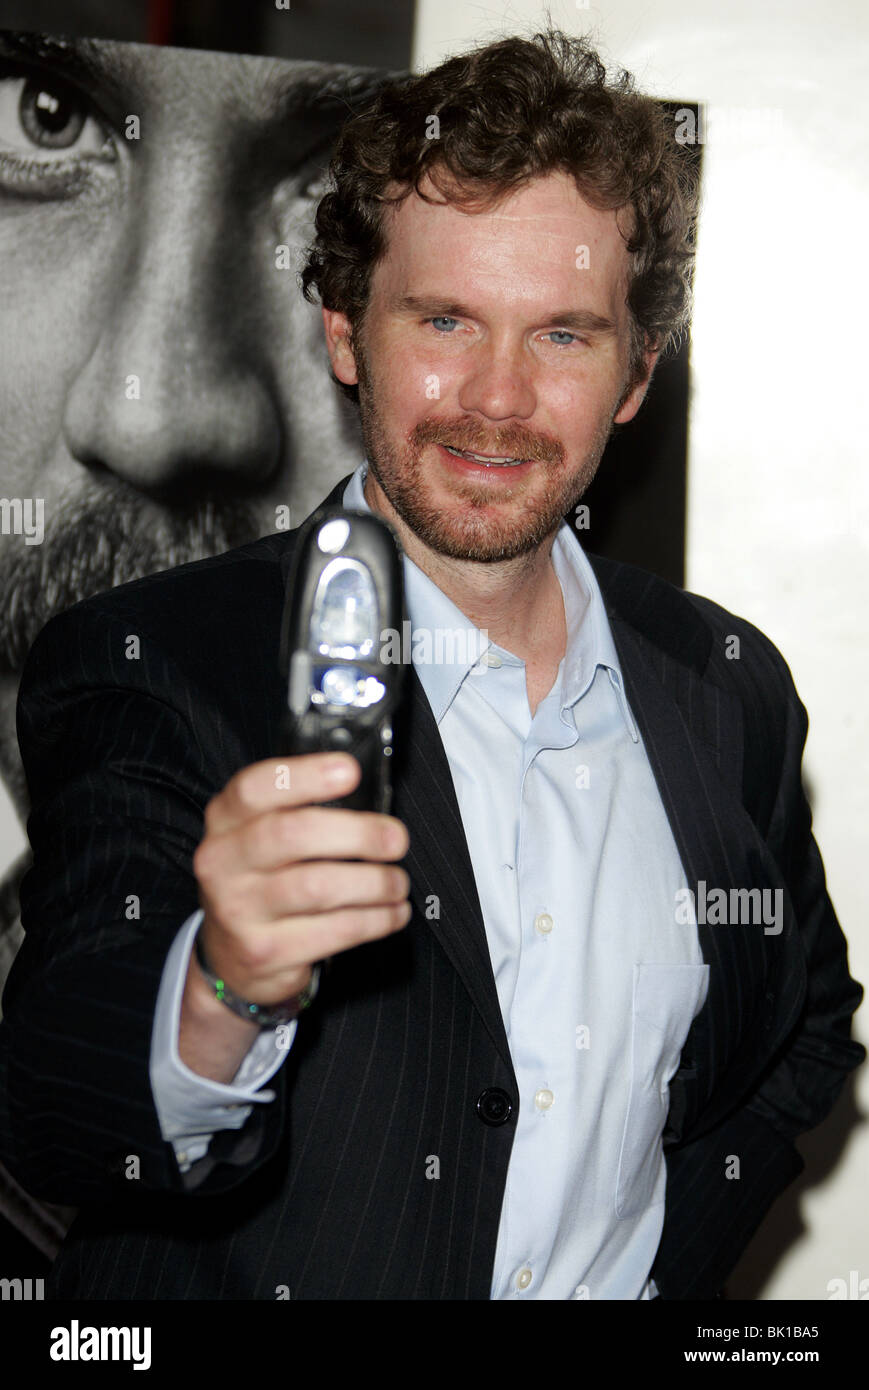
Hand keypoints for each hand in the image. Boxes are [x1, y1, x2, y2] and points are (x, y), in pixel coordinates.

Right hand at [192, 752, 410, 1009]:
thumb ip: (298, 809)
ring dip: (374, 883)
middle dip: (357, 833)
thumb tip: (370, 799)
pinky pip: (334, 931)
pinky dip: (375, 920)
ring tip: (397, 881)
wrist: (230, 955)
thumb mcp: (260, 836)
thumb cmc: (262, 880)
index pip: (254, 788)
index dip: (305, 776)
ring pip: (318, 887)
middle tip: (395, 839)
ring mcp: (239, 910)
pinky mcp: (264, 952)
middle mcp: (222, 862)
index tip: (350, 772)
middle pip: (292, 834)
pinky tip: (391, 912)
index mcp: (225, 821)